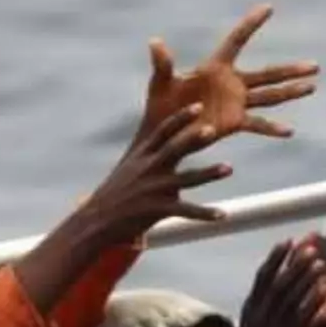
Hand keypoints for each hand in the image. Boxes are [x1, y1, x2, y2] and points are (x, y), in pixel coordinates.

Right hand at [82, 104, 233, 244]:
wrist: (96, 221)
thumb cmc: (118, 193)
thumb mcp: (131, 168)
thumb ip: (152, 154)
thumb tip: (171, 141)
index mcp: (143, 156)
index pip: (163, 132)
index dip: (181, 118)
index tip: (198, 106)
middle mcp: (148, 169)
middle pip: (174, 150)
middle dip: (193, 139)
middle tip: (213, 129)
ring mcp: (153, 190)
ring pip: (185, 179)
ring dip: (208, 173)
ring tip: (229, 168)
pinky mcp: (156, 210)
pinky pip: (185, 211)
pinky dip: (205, 213)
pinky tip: (223, 214)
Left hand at [139, 6, 318, 142]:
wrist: (165, 135)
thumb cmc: (161, 106)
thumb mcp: (161, 84)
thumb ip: (163, 64)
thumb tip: (154, 42)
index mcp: (215, 67)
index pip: (237, 40)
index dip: (251, 24)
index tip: (268, 7)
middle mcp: (231, 82)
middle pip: (268, 73)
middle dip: (291, 70)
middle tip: (315, 66)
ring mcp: (236, 103)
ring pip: (270, 96)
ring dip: (291, 92)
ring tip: (312, 87)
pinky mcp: (234, 122)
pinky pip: (257, 124)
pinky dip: (272, 128)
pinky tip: (289, 131)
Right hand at [238, 237, 325, 326]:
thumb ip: (263, 304)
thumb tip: (279, 277)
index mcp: (249, 311)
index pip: (261, 278)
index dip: (275, 258)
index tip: (288, 240)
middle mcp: (259, 318)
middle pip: (278, 285)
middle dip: (294, 264)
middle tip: (310, 247)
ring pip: (290, 299)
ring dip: (304, 278)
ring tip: (319, 262)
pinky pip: (302, 319)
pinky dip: (312, 301)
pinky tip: (324, 287)